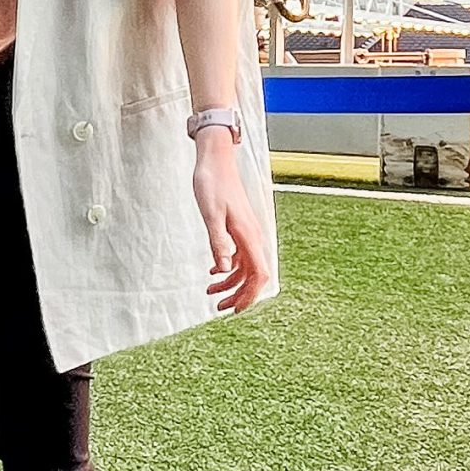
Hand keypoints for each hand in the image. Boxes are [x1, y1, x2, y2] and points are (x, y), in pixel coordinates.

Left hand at [191, 130, 271, 313]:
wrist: (215, 160)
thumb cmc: (212, 184)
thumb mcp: (210, 214)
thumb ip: (218, 241)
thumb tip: (226, 269)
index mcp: (248, 235)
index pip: (259, 275)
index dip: (250, 296)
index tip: (236, 310)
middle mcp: (253, 236)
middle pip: (255, 275)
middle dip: (239, 295)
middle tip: (220, 307)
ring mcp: (247, 232)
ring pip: (246, 267)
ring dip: (231, 283)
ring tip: (211, 292)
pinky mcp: (239, 227)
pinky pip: (240, 255)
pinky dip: (228, 268)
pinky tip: (214, 271)